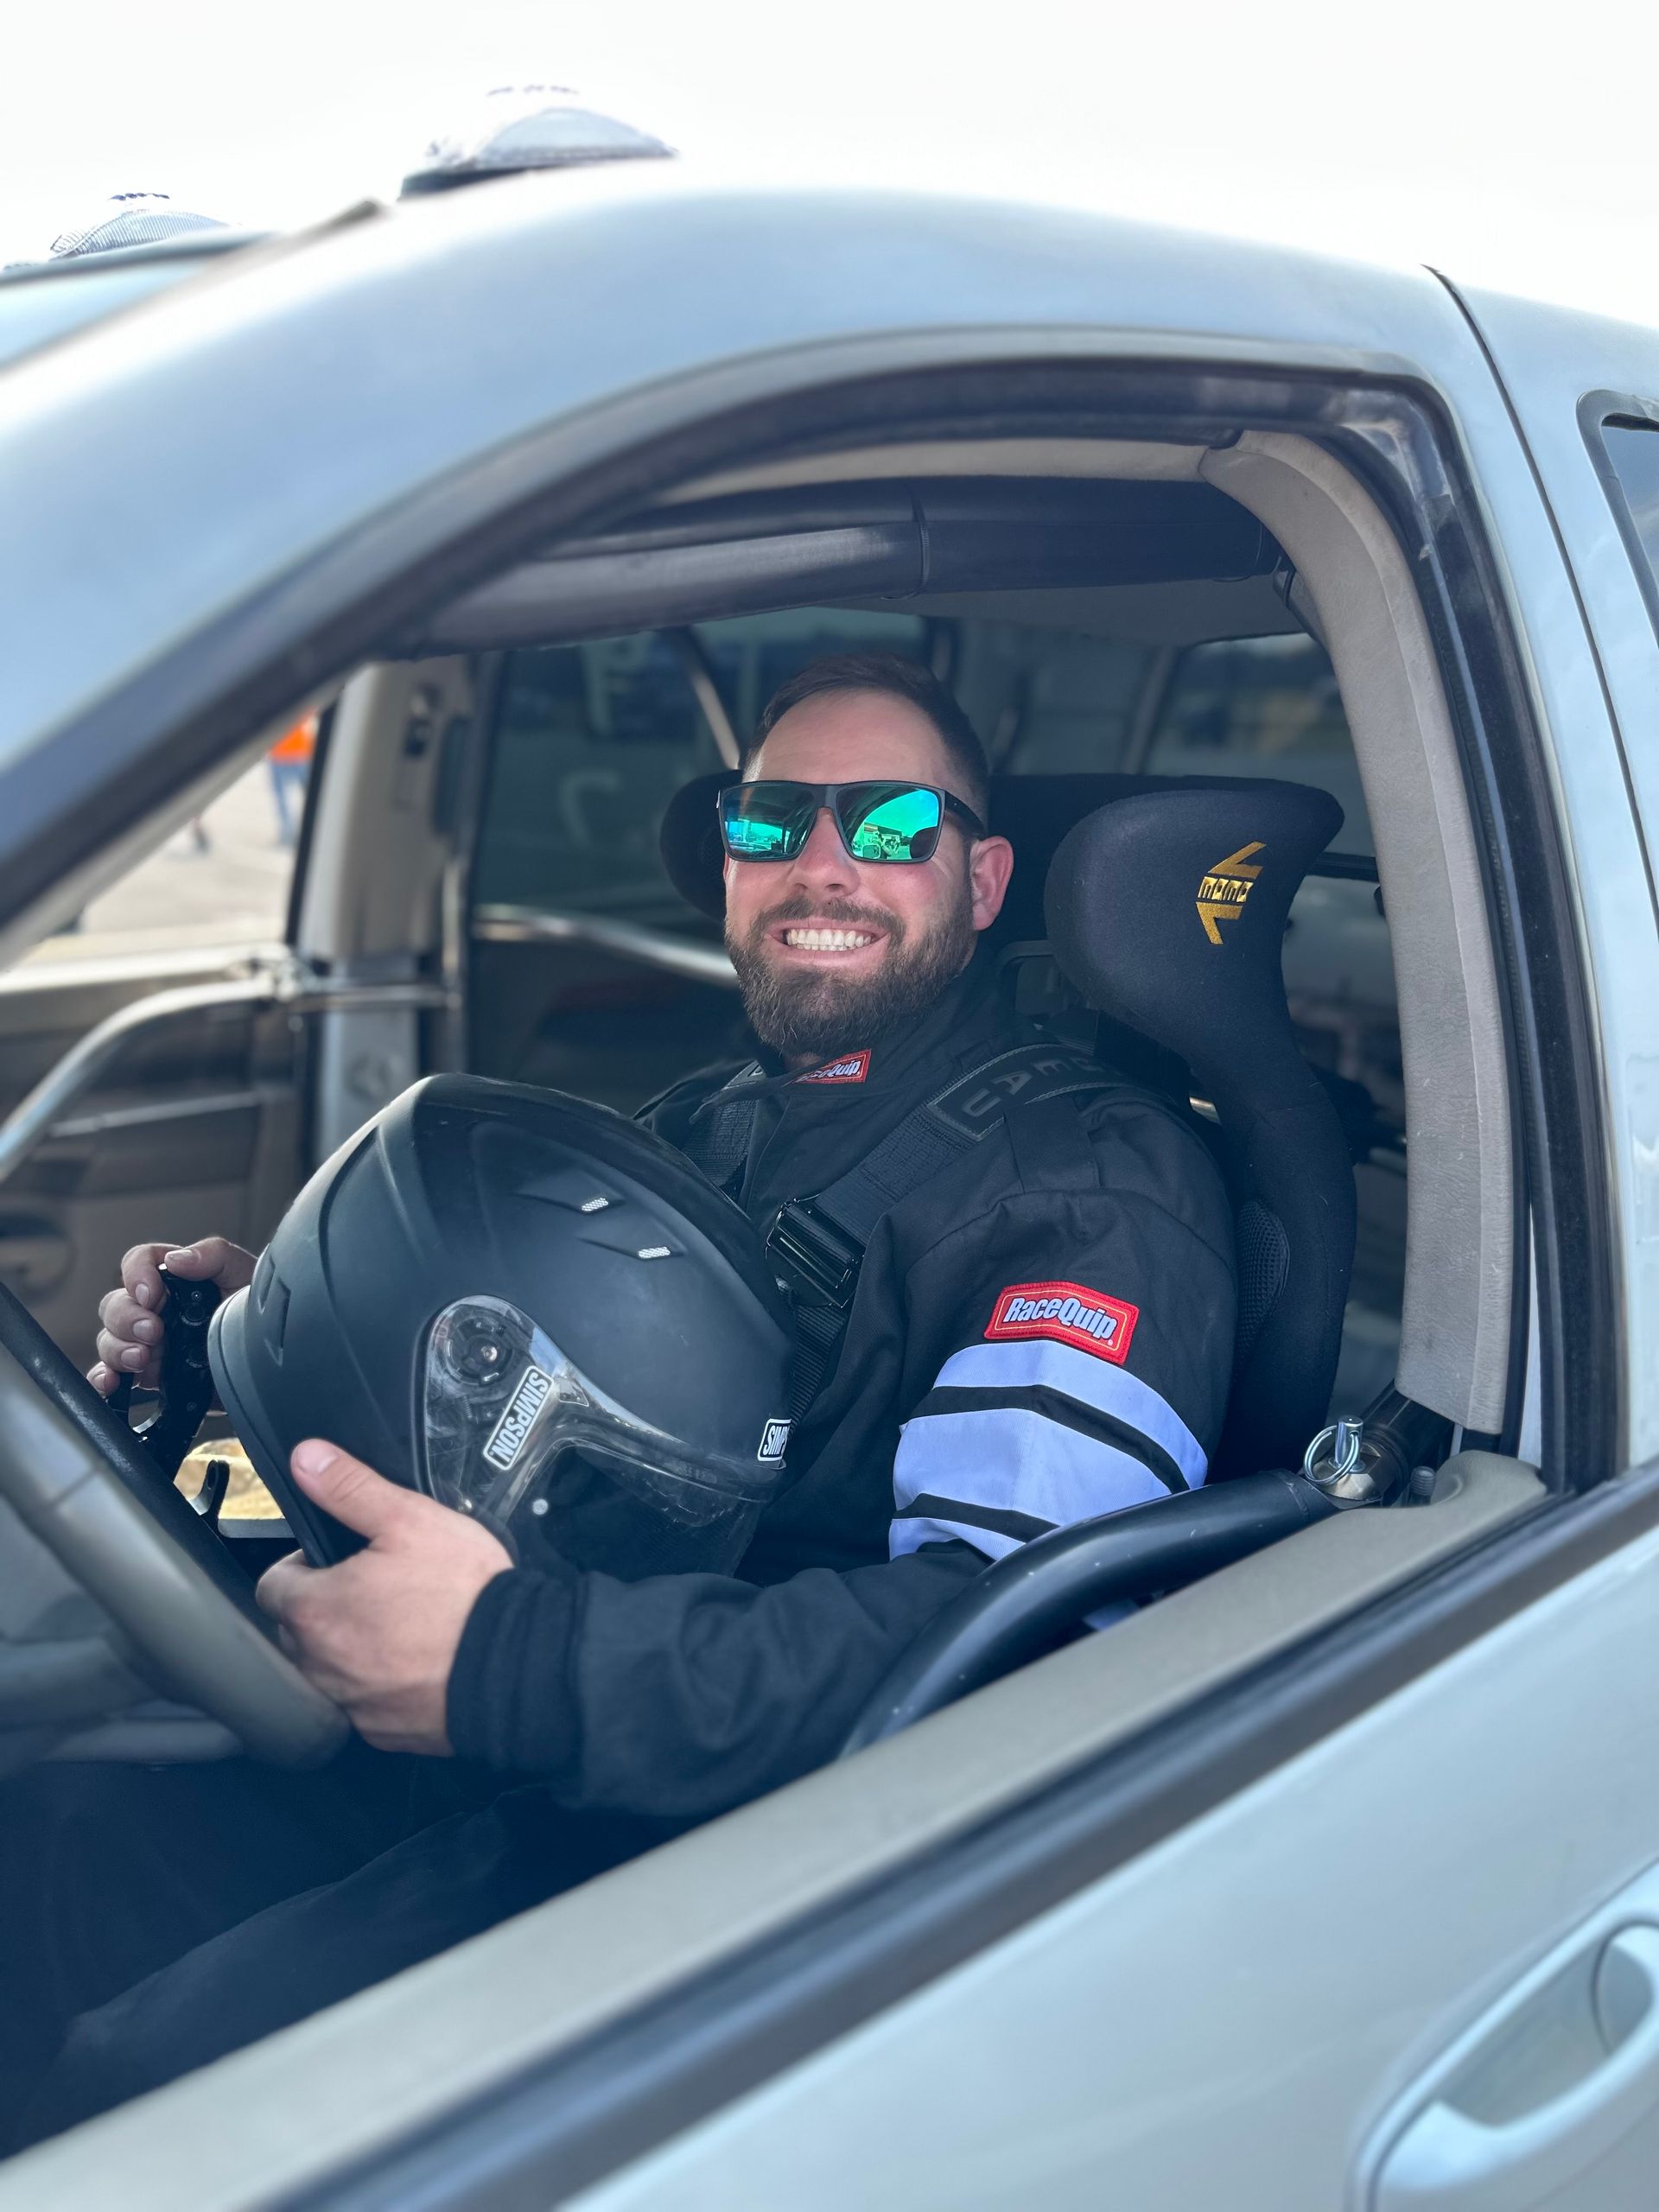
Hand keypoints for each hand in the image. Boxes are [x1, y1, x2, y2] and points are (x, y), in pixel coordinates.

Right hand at [89, 1236, 256, 1397]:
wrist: (272, 1366)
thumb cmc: (258, 1315)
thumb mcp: (244, 1274)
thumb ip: (213, 1255)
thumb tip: (178, 1258)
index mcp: (176, 1280)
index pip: (139, 1262)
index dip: (136, 1275)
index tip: (151, 1294)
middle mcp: (157, 1310)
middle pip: (116, 1304)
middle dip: (127, 1319)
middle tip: (155, 1333)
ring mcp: (150, 1343)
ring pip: (110, 1339)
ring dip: (118, 1349)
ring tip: (144, 1358)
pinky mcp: (149, 1375)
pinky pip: (111, 1375)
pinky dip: (103, 1378)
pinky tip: (112, 1381)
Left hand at [256, 1440, 512, 1755]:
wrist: (518, 1665)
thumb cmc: (463, 1592)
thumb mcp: (410, 1519)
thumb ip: (350, 1488)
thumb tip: (305, 1458)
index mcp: (315, 1610)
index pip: (271, 1586)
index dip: (302, 1566)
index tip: (339, 1560)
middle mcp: (319, 1666)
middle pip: (296, 1631)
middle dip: (323, 1608)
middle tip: (375, 1587)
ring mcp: (350, 1705)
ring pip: (327, 1671)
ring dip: (348, 1650)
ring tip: (399, 1625)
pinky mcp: (382, 1732)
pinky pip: (363, 1704)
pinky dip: (380, 1686)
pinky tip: (416, 1664)